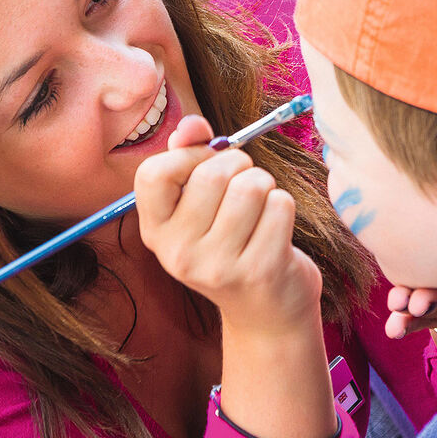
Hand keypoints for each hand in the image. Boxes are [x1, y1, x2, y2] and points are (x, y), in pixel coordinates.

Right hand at [135, 115, 322, 336]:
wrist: (264, 313)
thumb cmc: (231, 242)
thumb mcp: (199, 205)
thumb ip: (189, 156)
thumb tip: (193, 124)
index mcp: (155, 233)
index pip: (153, 174)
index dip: (188, 156)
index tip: (207, 163)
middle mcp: (178, 253)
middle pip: (212, 172)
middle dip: (239, 165)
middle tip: (245, 185)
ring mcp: (218, 266)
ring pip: (252, 185)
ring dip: (265, 185)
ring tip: (261, 206)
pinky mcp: (260, 270)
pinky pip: (280, 205)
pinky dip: (283, 206)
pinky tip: (275, 229)